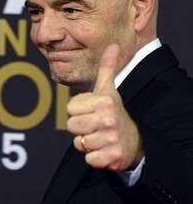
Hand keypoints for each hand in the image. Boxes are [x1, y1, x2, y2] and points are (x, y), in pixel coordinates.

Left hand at [67, 43, 143, 171]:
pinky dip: (93, 156)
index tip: (92, 111)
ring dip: (87, 142)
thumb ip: (107, 68)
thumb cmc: (113, 111)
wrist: (133, 139)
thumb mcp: (109, 89)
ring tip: (100, 136)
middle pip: (72, 125)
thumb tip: (113, 45)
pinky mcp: (111, 158)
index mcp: (104, 101)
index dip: (79, 110)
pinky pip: (87, 158)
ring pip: (79, 142)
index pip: (70, 108)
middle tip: (95, 125)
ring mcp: (111, 139)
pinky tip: (104, 149)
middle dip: (80, 127)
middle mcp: (108, 119)